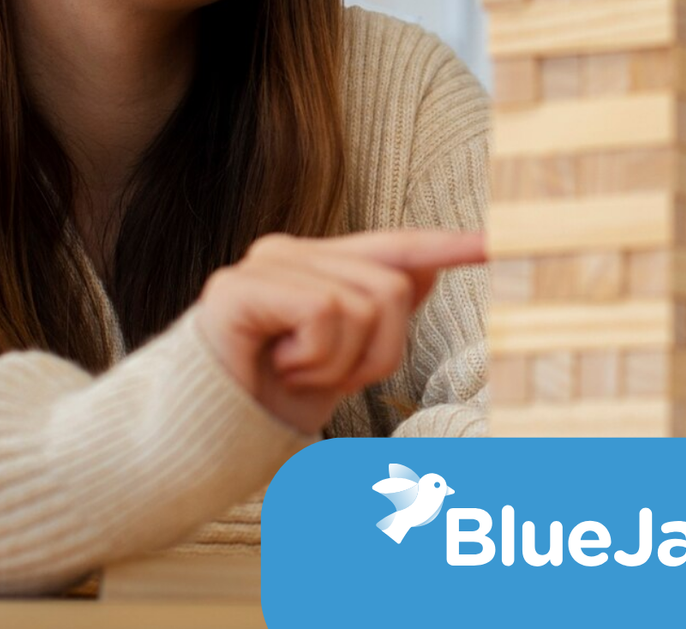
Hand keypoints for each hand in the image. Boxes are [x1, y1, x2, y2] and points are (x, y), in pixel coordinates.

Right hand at [193, 228, 485, 433]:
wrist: (190, 443)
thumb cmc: (262, 404)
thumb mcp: (340, 364)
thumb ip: (379, 314)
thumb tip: (427, 268)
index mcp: (317, 267)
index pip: (395, 247)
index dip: (447, 245)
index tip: (494, 241)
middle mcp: (292, 252)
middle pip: (392, 286)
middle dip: (376, 352)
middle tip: (322, 377)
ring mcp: (264, 265)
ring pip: (365, 303)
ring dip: (341, 363)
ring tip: (293, 373)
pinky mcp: (238, 287)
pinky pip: (325, 313)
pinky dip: (314, 358)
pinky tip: (277, 366)